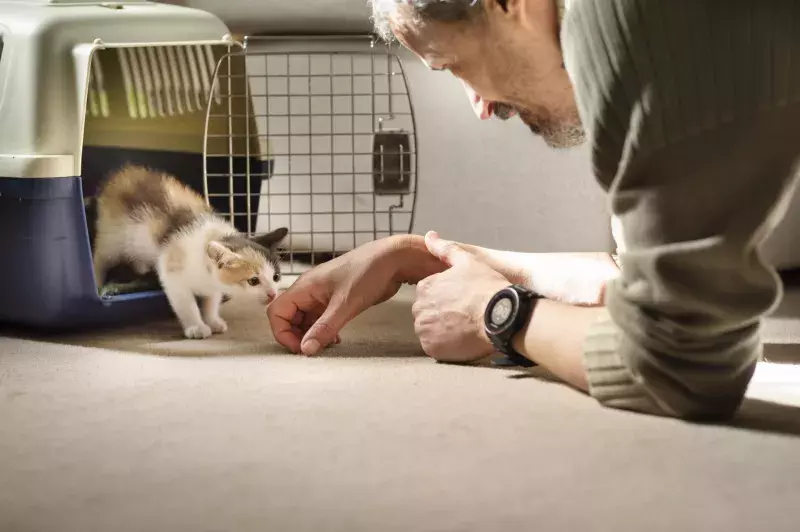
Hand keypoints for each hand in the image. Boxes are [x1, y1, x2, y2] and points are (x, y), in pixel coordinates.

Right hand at [267, 235, 445, 355]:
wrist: (393, 259)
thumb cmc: (368, 273)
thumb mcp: (345, 304)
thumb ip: (324, 328)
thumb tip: (306, 349)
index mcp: (305, 286)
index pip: (277, 312)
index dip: (282, 333)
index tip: (300, 348)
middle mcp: (309, 289)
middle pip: (288, 317)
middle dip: (296, 336)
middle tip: (313, 349)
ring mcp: (322, 294)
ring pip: (304, 319)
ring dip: (311, 334)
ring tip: (326, 345)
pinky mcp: (335, 298)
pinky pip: (320, 317)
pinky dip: (323, 330)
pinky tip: (336, 339)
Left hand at [412, 232, 512, 363]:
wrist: (500, 315)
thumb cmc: (486, 286)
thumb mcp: (467, 261)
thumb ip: (445, 249)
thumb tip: (429, 236)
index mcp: (425, 287)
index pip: (428, 294)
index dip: (446, 298)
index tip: (461, 301)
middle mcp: (419, 308)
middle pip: (426, 313)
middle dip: (441, 314)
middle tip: (464, 315)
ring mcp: (424, 329)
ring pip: (429, 330)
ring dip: (442, 330)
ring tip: (464, 327)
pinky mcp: (432, 348)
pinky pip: (434, 347)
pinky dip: (445, 345)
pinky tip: (462, 339)